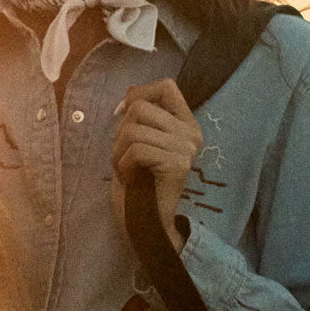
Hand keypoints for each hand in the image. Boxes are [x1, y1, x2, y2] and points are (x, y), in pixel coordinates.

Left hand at [111, 78, 201, 245]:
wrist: (145, 224)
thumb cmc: (137, 185)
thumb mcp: (135, 142)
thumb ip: (138, 117)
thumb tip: (130, 92)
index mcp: (185, 124)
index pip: (165, 87)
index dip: (139, 94)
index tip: (122, 114)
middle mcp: (191, 134)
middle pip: (141, 108)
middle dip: (120, 132)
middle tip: (124, 157)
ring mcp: (186, 149)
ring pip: (134, 129)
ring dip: (118, 152)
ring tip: (127, 171)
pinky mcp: (177, 164)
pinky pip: (136, 149)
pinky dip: (123, 165)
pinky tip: (131, 179)